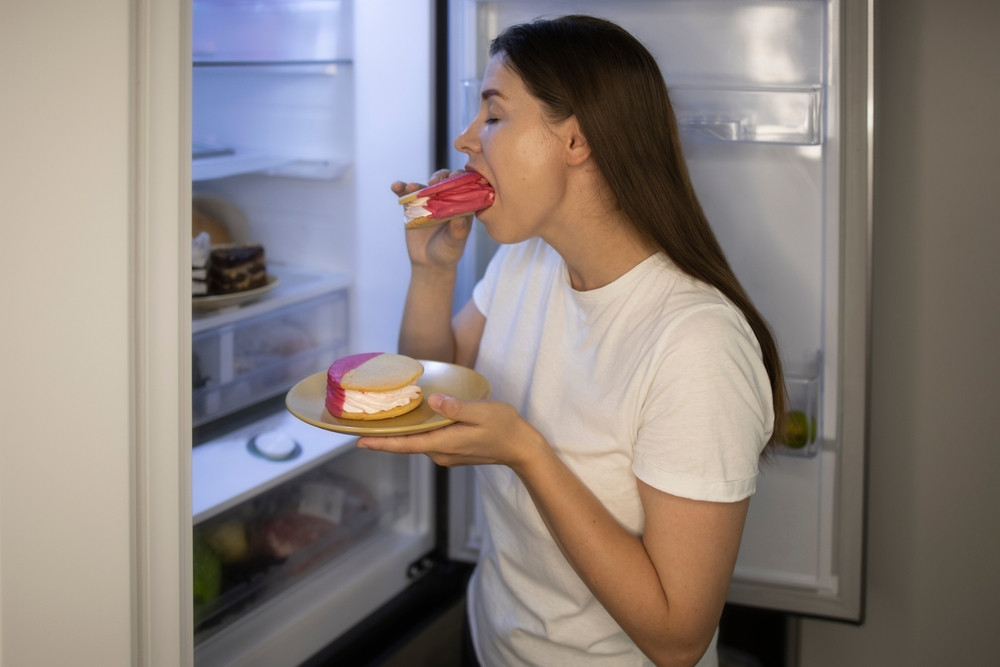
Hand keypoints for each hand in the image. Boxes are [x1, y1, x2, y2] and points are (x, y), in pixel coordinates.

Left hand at [356, 393, 545, 471]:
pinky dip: (414, 433)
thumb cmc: (505, 428)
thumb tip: (433, 401)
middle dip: (383, 436)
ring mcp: (446, 454)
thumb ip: (457, 408)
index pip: (405, 445)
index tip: (358, 441)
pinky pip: (426, 441)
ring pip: (416, 442)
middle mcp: (441, 453)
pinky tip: (409, 421)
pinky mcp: (452, 451)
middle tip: (361, 424)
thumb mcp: (483, 412)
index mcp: (445, 444)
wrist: (522, 448)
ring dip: (398, 433)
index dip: (381, 443)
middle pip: (406, 444)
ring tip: (380, 420)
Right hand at [392, 169, 473, 271]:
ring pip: (423, 186)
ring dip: (417, 184)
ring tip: (412, 187)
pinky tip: (396, 186)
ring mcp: (428, 202)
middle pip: (443, 180)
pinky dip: (401, 188)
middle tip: (433, 183)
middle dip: (439, 177)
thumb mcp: (455, 242)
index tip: (455, 177)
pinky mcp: (413, 207)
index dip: (460, 178)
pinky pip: (406, 195)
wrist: (429, 262)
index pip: (463, 185)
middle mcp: (445, 200)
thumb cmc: (447, 252)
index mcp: (461, 205)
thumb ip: (459, 230)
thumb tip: (461, 216)